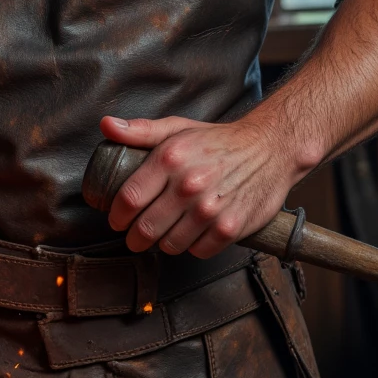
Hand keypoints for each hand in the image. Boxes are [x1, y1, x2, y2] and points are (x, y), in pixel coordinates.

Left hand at [100, 112, 302, 259]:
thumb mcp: (178, 128)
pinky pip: (198, 252)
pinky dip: (193, 247)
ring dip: (163, 243)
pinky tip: (194, 233)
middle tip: (136, 236)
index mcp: (170, 159)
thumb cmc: (219, 141)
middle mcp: (189, 185)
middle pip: (145, 228)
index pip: (128, 199)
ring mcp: (210, 209)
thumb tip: (107, 125)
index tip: (117, 220)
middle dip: (135, 237)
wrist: (270, 148)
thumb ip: (140, 130)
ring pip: (170, 245)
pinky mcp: (230, 228)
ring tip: (167, 233)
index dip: (117, 216)